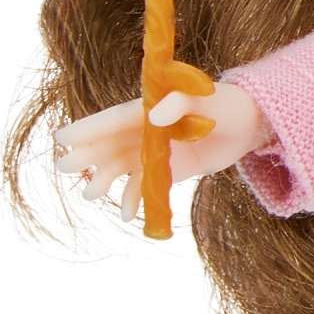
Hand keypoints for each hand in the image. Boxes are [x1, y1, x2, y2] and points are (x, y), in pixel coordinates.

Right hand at [52, 67, 271, 221]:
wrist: (250, 124)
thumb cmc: (227, 104)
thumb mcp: (207, 99)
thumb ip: (182, 104)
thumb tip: (156, 115)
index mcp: (150, 108)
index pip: (114, 119)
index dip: (89, 128)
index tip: (63, 138)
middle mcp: (147, 131)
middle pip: (110, 144)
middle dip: (88, 155)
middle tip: (66, 168)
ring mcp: (156, 152)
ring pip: (122, 167)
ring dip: (105, 179)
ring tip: (92, 194)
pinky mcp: (169, 170)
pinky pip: (145, 185)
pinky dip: (135, 198)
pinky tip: (130, 213)